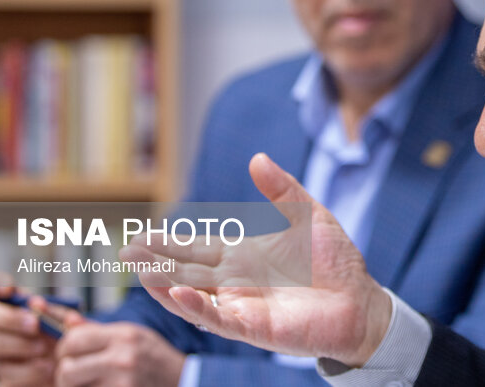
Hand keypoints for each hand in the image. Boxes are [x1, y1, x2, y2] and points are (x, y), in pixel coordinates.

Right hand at [0, 282, 72, 385]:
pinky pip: (4, 375)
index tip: (9, 289)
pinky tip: (47, 369)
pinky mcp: (1, 380)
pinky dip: (28, 371)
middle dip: (10, 320)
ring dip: (20, 346)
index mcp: (10, 311)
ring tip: (45, 349)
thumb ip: (55, 311)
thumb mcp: (65, 321)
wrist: (74, 366)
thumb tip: (37, 304)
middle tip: (35, 324)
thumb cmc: (66, 337)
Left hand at [54, 321, 185, 386]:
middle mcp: (122, 359)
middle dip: (65, 374)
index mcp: (124, 336)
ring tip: (89, 382)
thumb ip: (98, 331)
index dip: (64, 349)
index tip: (68, 354)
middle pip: (67, 369)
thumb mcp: (132, 335)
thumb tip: (67, 322)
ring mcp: (122, 383)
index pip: (73, 340)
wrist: (183, 380)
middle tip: (74, 375)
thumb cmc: (155, 357)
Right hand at [122, 153, 391, 366]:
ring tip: (141, 271)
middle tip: (124, 253)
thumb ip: (282, 190)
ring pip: (194, 297)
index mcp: (244, 256)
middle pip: (187, 271)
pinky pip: (218, 318)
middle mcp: (236, 282)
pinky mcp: (253, 327)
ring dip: (167, 285)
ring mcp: (241, 306)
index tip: (139, 236)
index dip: (170, 243)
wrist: (360, 300)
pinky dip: (196, 306)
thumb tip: (258, 158)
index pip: (198, 248)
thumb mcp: (308, 215)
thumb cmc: (335, 261)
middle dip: (157, 262)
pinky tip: (178, 292)